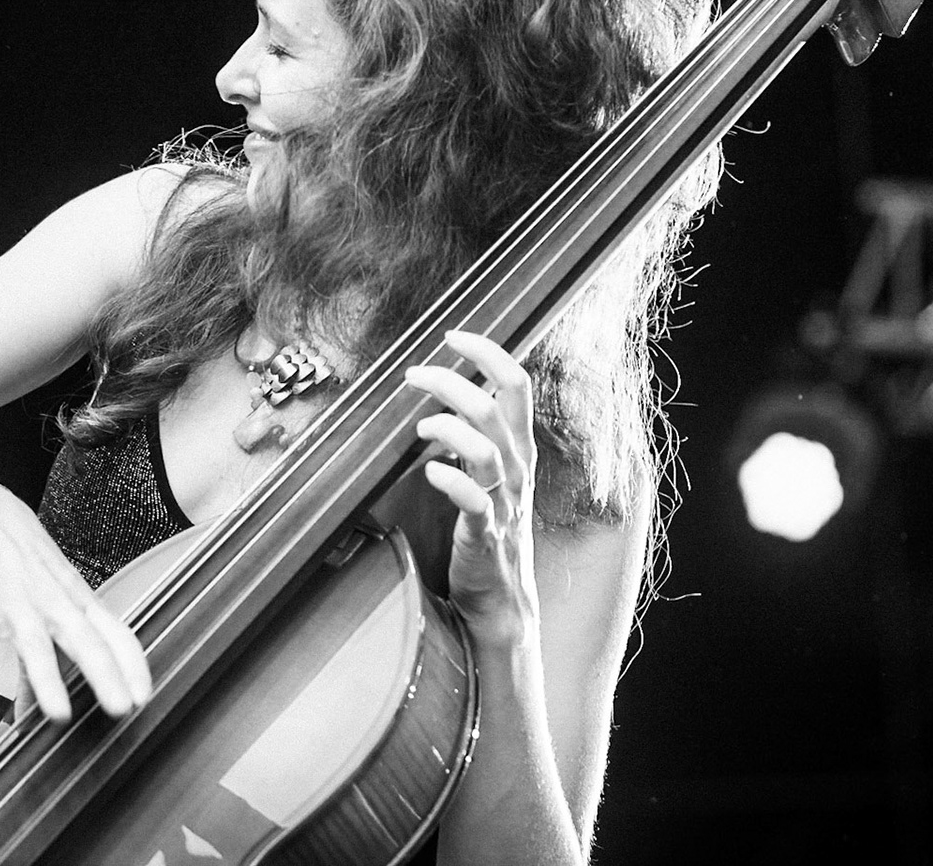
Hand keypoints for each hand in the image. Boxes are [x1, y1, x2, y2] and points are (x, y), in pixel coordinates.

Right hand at [0, 481, 152, 724]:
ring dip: (48, 680)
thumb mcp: (49, 598)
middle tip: (122, 709)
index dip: (133, 666)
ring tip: (59, 716)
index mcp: (77, 600)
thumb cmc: (24, 559)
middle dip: (106, 675)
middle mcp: (53, 603)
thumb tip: (38, 708)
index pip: (116, 633)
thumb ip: (49, 654)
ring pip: (36, 645)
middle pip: (86, 640)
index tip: (145, 698)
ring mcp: (16, 604)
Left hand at [404, 328, 539, 647]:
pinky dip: (449, 478)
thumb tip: (439, 395)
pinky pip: (474, 499)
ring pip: (484, 447)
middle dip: (449, 380)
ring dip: (445, 427)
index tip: (453, 335)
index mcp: (519, 446)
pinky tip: (430, 471)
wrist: (501, 597)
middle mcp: (517, 467)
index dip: (487, 352)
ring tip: (420, 427)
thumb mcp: (489, 471)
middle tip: (414, 375)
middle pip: (492, 406)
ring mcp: (504, 500)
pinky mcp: (485, 532)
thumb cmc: (488, 526)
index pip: (516, 383)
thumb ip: (472, 434)